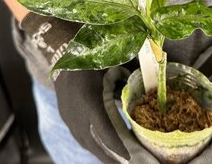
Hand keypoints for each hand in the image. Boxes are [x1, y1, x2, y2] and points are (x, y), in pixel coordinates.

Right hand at [21, 13, 158, 162]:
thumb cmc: (92, 60)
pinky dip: (91, 144)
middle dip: (109, 157)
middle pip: (92, 142)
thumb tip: (145, 85)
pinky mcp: (65, 116)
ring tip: (115, 161)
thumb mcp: (110, 67)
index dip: (115, 146)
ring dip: (100, 153)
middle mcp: (76, 112)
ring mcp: (68, 116)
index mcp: (89, 100)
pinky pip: (78, 135)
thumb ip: (126, 79)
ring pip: (84, 141)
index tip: (128, 158)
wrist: (66, 57)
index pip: (103, 129)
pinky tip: (100, 148)